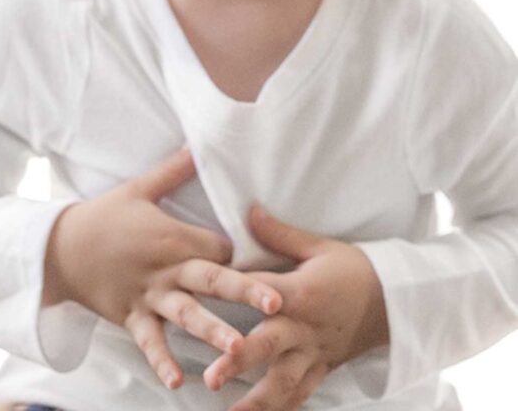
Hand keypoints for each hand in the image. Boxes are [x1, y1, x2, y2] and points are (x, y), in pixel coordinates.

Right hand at [42, 147, 282, 390]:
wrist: (60, 247)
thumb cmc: (105, 215)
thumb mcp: (140, 187)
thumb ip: (175, 169)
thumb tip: (200, 141)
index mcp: (172, 236)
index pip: (219, 248)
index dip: (240, 255)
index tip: (262, 263)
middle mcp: (165, 268)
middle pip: (211, 279)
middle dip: (245, 291)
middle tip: (277, 305)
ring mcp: (148, 296)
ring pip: (186, 315)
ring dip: (212, 331)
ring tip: (237, 349)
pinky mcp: (131, 317)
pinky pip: (149, 342)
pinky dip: (162, 361)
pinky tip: (179, 382)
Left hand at [203, 204, 389, 409]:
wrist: (394, 299)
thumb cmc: (354, 268)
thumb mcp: (319, 246)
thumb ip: (280, 234)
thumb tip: (250, 211)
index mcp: (302, 293)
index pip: (262, 294)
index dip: (236, 297)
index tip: (209, 303)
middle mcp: (305, 328)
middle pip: (269, 347)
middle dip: (239, 362)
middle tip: (211, 379)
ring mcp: (314, 353)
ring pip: (284, 383)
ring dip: (257, 402)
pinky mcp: (323, 368)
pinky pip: (301, 394)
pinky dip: (282, 408)